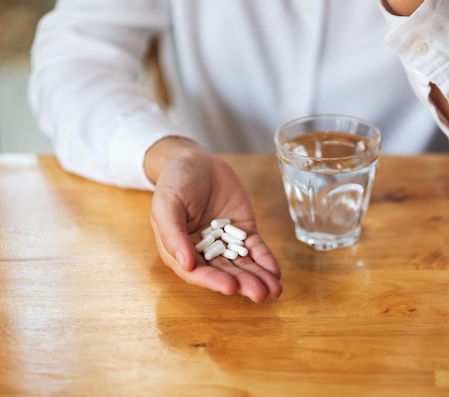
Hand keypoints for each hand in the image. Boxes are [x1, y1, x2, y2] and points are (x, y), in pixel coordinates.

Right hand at [144, 137, 282, 302]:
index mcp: (179, 250)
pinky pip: (255, 248)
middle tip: (260, 294)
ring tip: (274, 290)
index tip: (230, 288)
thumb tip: (185, 263)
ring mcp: (225, 242)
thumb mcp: (166, 203)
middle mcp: (203, 252)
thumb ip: (172, 233)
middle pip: (224, 272)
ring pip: (242, 264)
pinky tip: (275, 271)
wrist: (195, 160)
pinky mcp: (244, 231)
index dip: (213, 281)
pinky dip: (265, 260)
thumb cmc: (174, 182)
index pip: (196, 272)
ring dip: (258, 278)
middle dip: (242, 283)